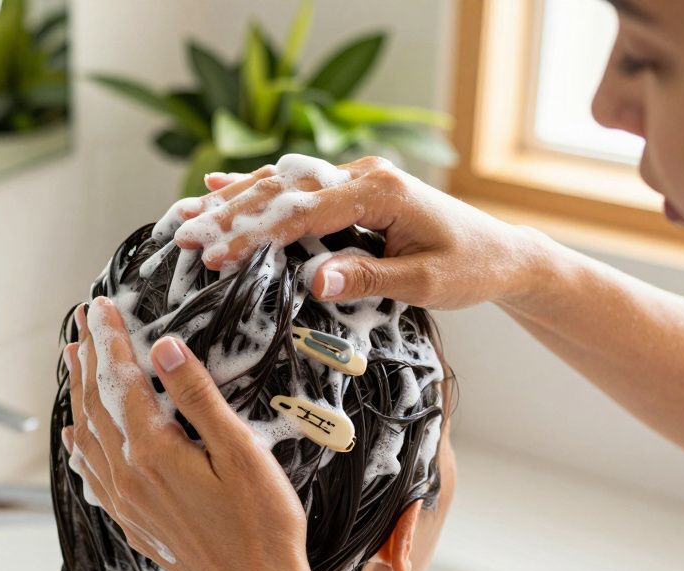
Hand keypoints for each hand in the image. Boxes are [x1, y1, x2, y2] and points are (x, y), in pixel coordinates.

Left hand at [61, 296, 311, 570]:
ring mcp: (127, 503)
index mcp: (153, 452)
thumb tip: (163, 349)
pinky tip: (75, 440)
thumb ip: (197, 397)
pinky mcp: (134, 523)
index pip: (120, 381)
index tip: (99, 306)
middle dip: (87, 358)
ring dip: (78, 395)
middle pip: (96, 404)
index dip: (109, 339)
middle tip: (80, 322)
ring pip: (87, 437)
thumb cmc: (262, 525)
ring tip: (72, 362)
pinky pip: (92, 476)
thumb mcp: (241, 452)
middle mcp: (128, 477)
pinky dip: (80, 449)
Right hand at [174, 154, 554, 309]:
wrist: (500, 252)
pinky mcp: (348, 190)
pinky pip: (292, 187)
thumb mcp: (426, 283)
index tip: (216, 257)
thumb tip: (316, 280)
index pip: (303, 212)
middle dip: (229, 215)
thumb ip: (371, 278)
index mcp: (381, 191)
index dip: (255, 234)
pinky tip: (216, 186)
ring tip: (183, 219)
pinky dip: (253, 187)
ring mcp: (353, 178)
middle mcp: (362, 175)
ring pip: (280, 183)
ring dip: (230, 201)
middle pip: (281, 190)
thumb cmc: (468, 268)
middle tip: (183, 238)